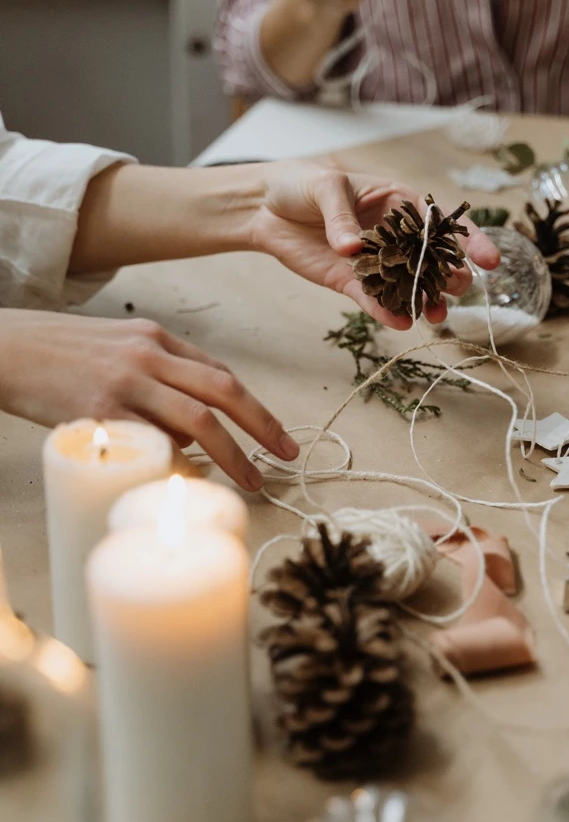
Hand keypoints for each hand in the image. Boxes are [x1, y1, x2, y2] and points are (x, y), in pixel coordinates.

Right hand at [0, 311, 299, 490]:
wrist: (0, 348)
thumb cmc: (54, 353)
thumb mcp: (113, 344)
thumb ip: (153, 370)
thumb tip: (190, 418)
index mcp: (155, 337)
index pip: (219, 373)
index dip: (255, 406)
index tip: (277, 434)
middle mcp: (147, 355)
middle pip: (222, 392)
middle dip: (263, 426)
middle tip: (287, 456)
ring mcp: (125, 383)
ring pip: (198, 420)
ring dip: (233, 455)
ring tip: (251, 481)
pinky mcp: (100, 412)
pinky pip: (154, 444)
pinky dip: (179, 466)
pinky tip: (192, 484)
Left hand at [251, 165, 500, 329]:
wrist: (266, 207)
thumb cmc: (303, 184)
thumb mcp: (325, 188)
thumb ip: (342, 217)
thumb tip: (352, 246)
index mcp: (398, 203)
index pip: (441, 223)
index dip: (469, 241)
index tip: (489, 261)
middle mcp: (393, 236)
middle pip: (431, 260)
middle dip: (449, 276)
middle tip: (457, 289)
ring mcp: (374, 262)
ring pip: (407, 285)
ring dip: (423, 301)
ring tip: (434, 316)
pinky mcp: (351, 282)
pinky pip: (373, 300)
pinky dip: (386, 312)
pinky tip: (400, 323)